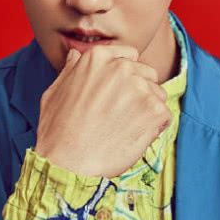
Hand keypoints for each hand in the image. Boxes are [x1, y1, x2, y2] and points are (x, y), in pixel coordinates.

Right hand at [35, 45, 170, 177]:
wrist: (67, 165)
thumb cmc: (57, 132)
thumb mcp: (55, 92)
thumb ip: (71, 70)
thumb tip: (77, 55)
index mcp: (97, 58)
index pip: (129, 55)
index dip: (127, 74)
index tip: (119, 91)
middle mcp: (121, 67)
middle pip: (147, 73)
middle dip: (140, 91)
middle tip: (122, 114)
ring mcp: (140, 88)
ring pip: (158, 94)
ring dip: (148, 109)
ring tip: (126, 128)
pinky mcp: (154, 110)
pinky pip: (165, 115)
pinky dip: (155, 128)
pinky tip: (135, 137)